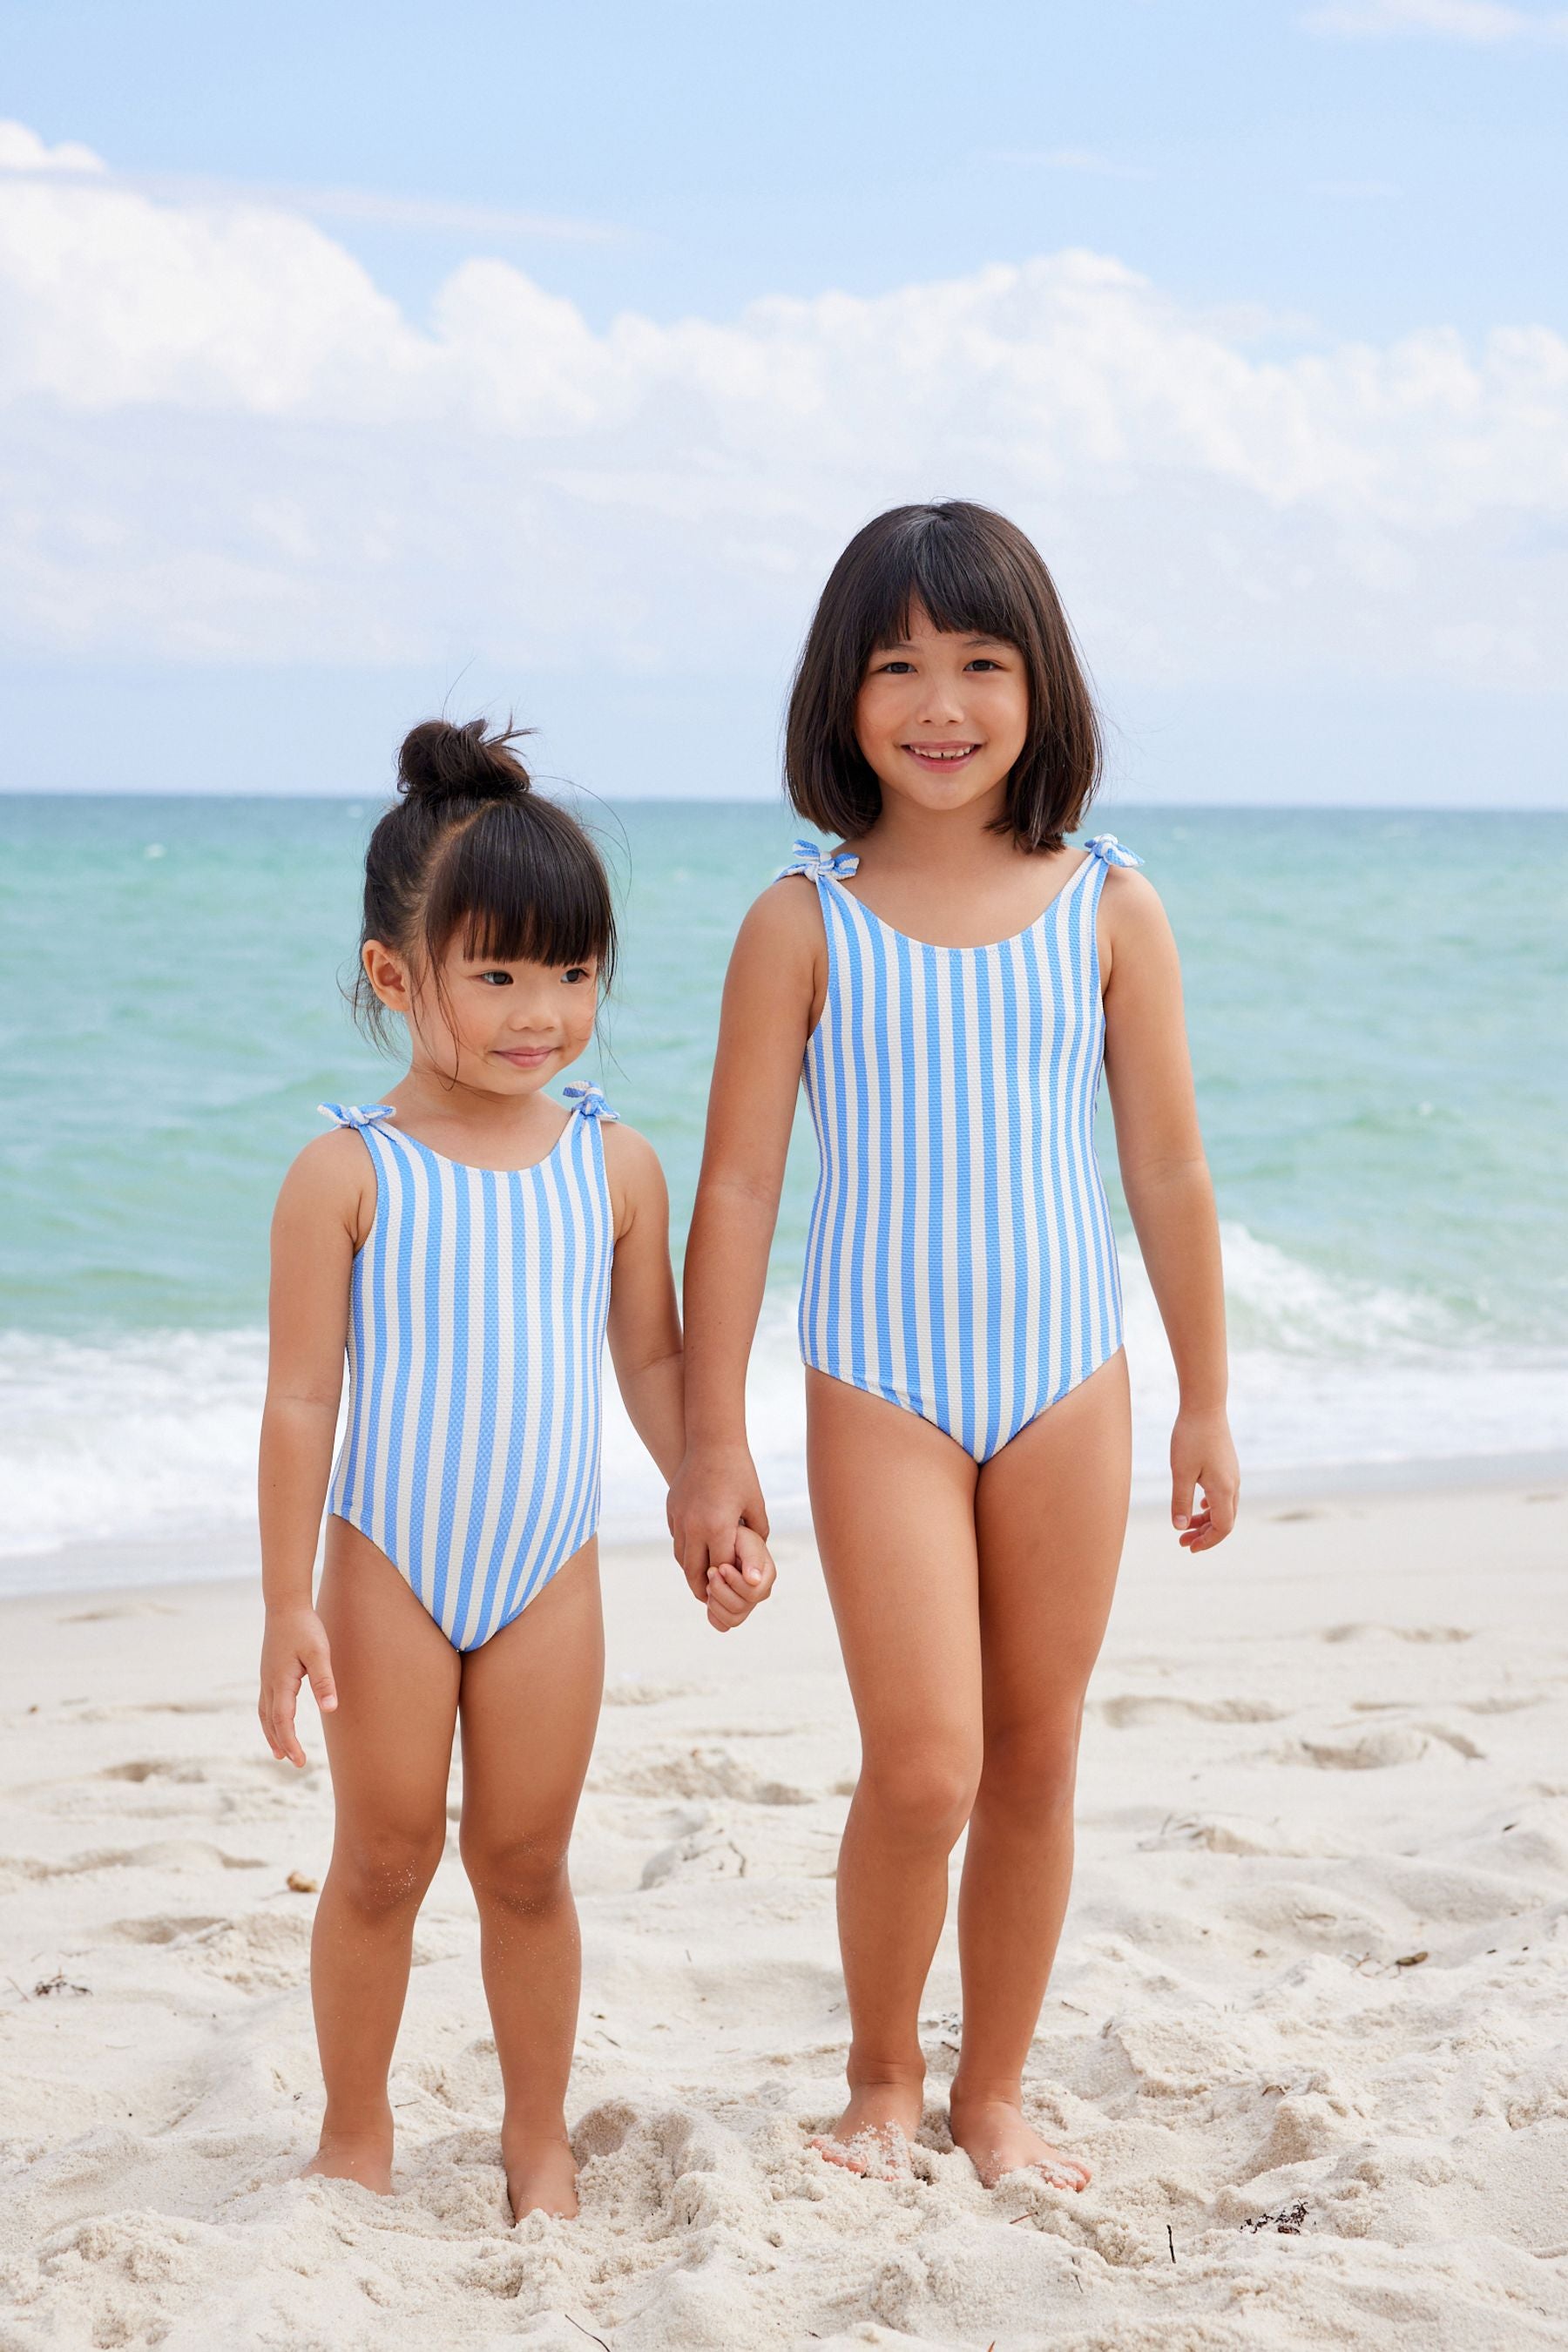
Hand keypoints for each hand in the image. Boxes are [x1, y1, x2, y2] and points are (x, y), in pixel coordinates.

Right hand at [259, 1605, 336, 1766]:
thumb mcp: (319, 1652)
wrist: (285, 1605)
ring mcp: (266, 1677)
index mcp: (281, 1681)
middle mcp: (269, 1683)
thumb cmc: (304, 1627)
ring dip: (271, 1734)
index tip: (300, 1761)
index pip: (282, 1721)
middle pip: (271, 1722)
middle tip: (294, 1762)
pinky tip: (276, 1721)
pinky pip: (265, 1703)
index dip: (290, 1742)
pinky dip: (269, 1719)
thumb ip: (324, 1680)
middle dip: (281, 1743)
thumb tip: (330, 1709)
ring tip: (279, 1752)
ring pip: (264, 1713)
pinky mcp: (269, 1672)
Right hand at [666, 1441, 769, 1603]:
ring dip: (690, 1571)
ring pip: (680, 1557)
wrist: (712, 1443)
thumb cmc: (740, 1473)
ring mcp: (679, 1518)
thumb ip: (757, 1535)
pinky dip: (685, 1550)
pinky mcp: (671, 1510)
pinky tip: (695, 1552)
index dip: (728, 1583)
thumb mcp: (756, 1505)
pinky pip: (676, 1539)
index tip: (733, 1593)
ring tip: (701, 1579)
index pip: (721, 1569)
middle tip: (709, 1599)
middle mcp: (694, 1526)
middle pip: (693, 1572)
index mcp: (718, 1527)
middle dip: (701, 1589)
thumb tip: (755, 1557)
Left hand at [703, 1523, 776, 1632]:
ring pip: (731, 1619)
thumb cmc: (736, 1538)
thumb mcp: (745, 1540)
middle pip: (739, 1608)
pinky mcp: (731, 1612)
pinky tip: (709, 1595)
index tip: (721, 1566)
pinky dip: (712, 1613)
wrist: (724, 1541)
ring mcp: (747, 1605)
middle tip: (711, 1571)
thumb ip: (752, 1557)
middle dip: (720, 1589)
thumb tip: (754, 1580)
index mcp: (766, 1576)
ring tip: (710, 1582)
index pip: (752, 1593)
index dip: (732, 1581)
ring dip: (714, 1601)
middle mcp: (760, 1593)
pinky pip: (722, 1624)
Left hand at [1170, 1407, 1239, 1551]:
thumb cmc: (1190, 1437)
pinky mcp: (1228, 1466)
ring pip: (1224, 1507)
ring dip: (1206, 1520)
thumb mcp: (1180, 1472)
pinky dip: (1211, 1506)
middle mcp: (1233, 1485)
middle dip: (1204, 1534)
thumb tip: (1179, 1528)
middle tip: (1182, 1542)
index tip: (1188, 1546)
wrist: (1205, 1406)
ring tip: (1185, 1526)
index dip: (1207, 1541)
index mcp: (1223, 1489)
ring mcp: (1232, 1475)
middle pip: (1225, 1520)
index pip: (1222, 1527)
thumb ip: (1180, 1502)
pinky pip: (1223, 1495)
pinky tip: (1198, 1506)